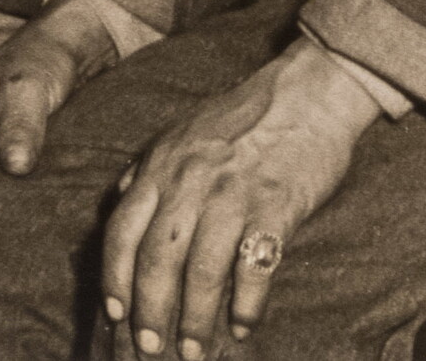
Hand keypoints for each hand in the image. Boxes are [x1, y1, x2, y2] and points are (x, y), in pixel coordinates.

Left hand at [102, 36, 381, 359]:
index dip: (115, 278)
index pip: (123, 230)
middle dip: (151, 311)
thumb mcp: (185, 129)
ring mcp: (235, 192)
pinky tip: (244, 322)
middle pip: (159, 259)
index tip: (116, 315)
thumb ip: (150, 164)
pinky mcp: (277, 204)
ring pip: (203, 270)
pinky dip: (247, 302)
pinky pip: (255, 265)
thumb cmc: (246, 113)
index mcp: (164, 163)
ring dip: (196, 318)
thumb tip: (120, 195)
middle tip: (153, 348)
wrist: (310, 91)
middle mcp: (192, 179)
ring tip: (194, 349)